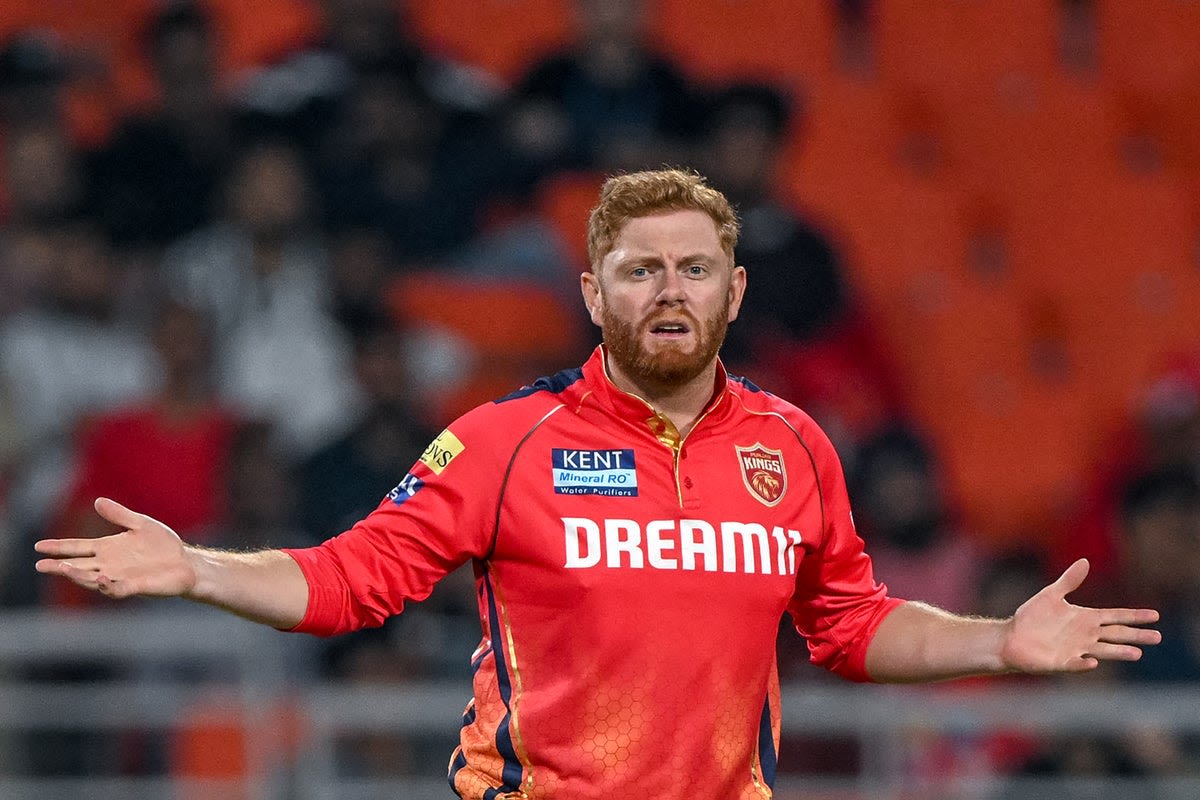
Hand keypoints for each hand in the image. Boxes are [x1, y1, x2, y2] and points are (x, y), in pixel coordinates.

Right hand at [34, 498, 197, 598]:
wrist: (185, 562)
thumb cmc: (162, 545)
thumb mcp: (140, 524)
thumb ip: (119, 515)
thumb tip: (97, 501)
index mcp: (108, 549)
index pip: (78, 548)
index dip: (59, 547)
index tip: (39, 546)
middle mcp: (110, 565)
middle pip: (79, 566)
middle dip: (60, 566)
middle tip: (40, 565)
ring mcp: (121, 577)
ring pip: (93, 579)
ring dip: (79, 576)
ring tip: (63, 569)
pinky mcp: (137, 586)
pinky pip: (118, 588)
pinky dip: (109, 585)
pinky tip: (102, 578)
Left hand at [1000, 558, 1160, 672]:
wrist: (1011, 637)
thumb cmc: (1032, 617)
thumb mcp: (1051, 595)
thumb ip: (1069, 580)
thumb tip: (1085, 561)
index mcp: (1085, 618)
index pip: (1115, 617)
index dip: (1134, 616)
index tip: (1155, 615)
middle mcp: (1085, 635)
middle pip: (1116, 635)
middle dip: (1136, 636)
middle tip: (1158, 637)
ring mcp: (1075, 650)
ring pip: (1102, 651)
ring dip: (1118, 652)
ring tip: (1137, 653)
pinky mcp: (1060, 662)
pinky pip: (1074, 664)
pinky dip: (1083, 663)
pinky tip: (1092, 661)